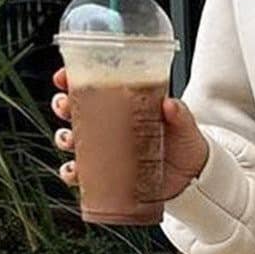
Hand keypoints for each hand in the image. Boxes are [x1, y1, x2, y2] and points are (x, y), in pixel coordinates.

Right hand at [50, 67, 209, 198]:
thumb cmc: (185, 142)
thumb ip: (179, 114)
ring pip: (72, 141)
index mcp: (123, 105)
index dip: (71, 79)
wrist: (192, 177)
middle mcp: (110, 126)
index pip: (92, 86)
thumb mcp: (184, 124)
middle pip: (74, 110)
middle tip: (65, 107)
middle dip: (62, 106)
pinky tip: (74, 172)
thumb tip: (170, 105)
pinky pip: (82, 175)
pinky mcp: (108, 175)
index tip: (63, 77)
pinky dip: (72, 173)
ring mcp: (107, 150)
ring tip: (69, 140)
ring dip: (63, 139)